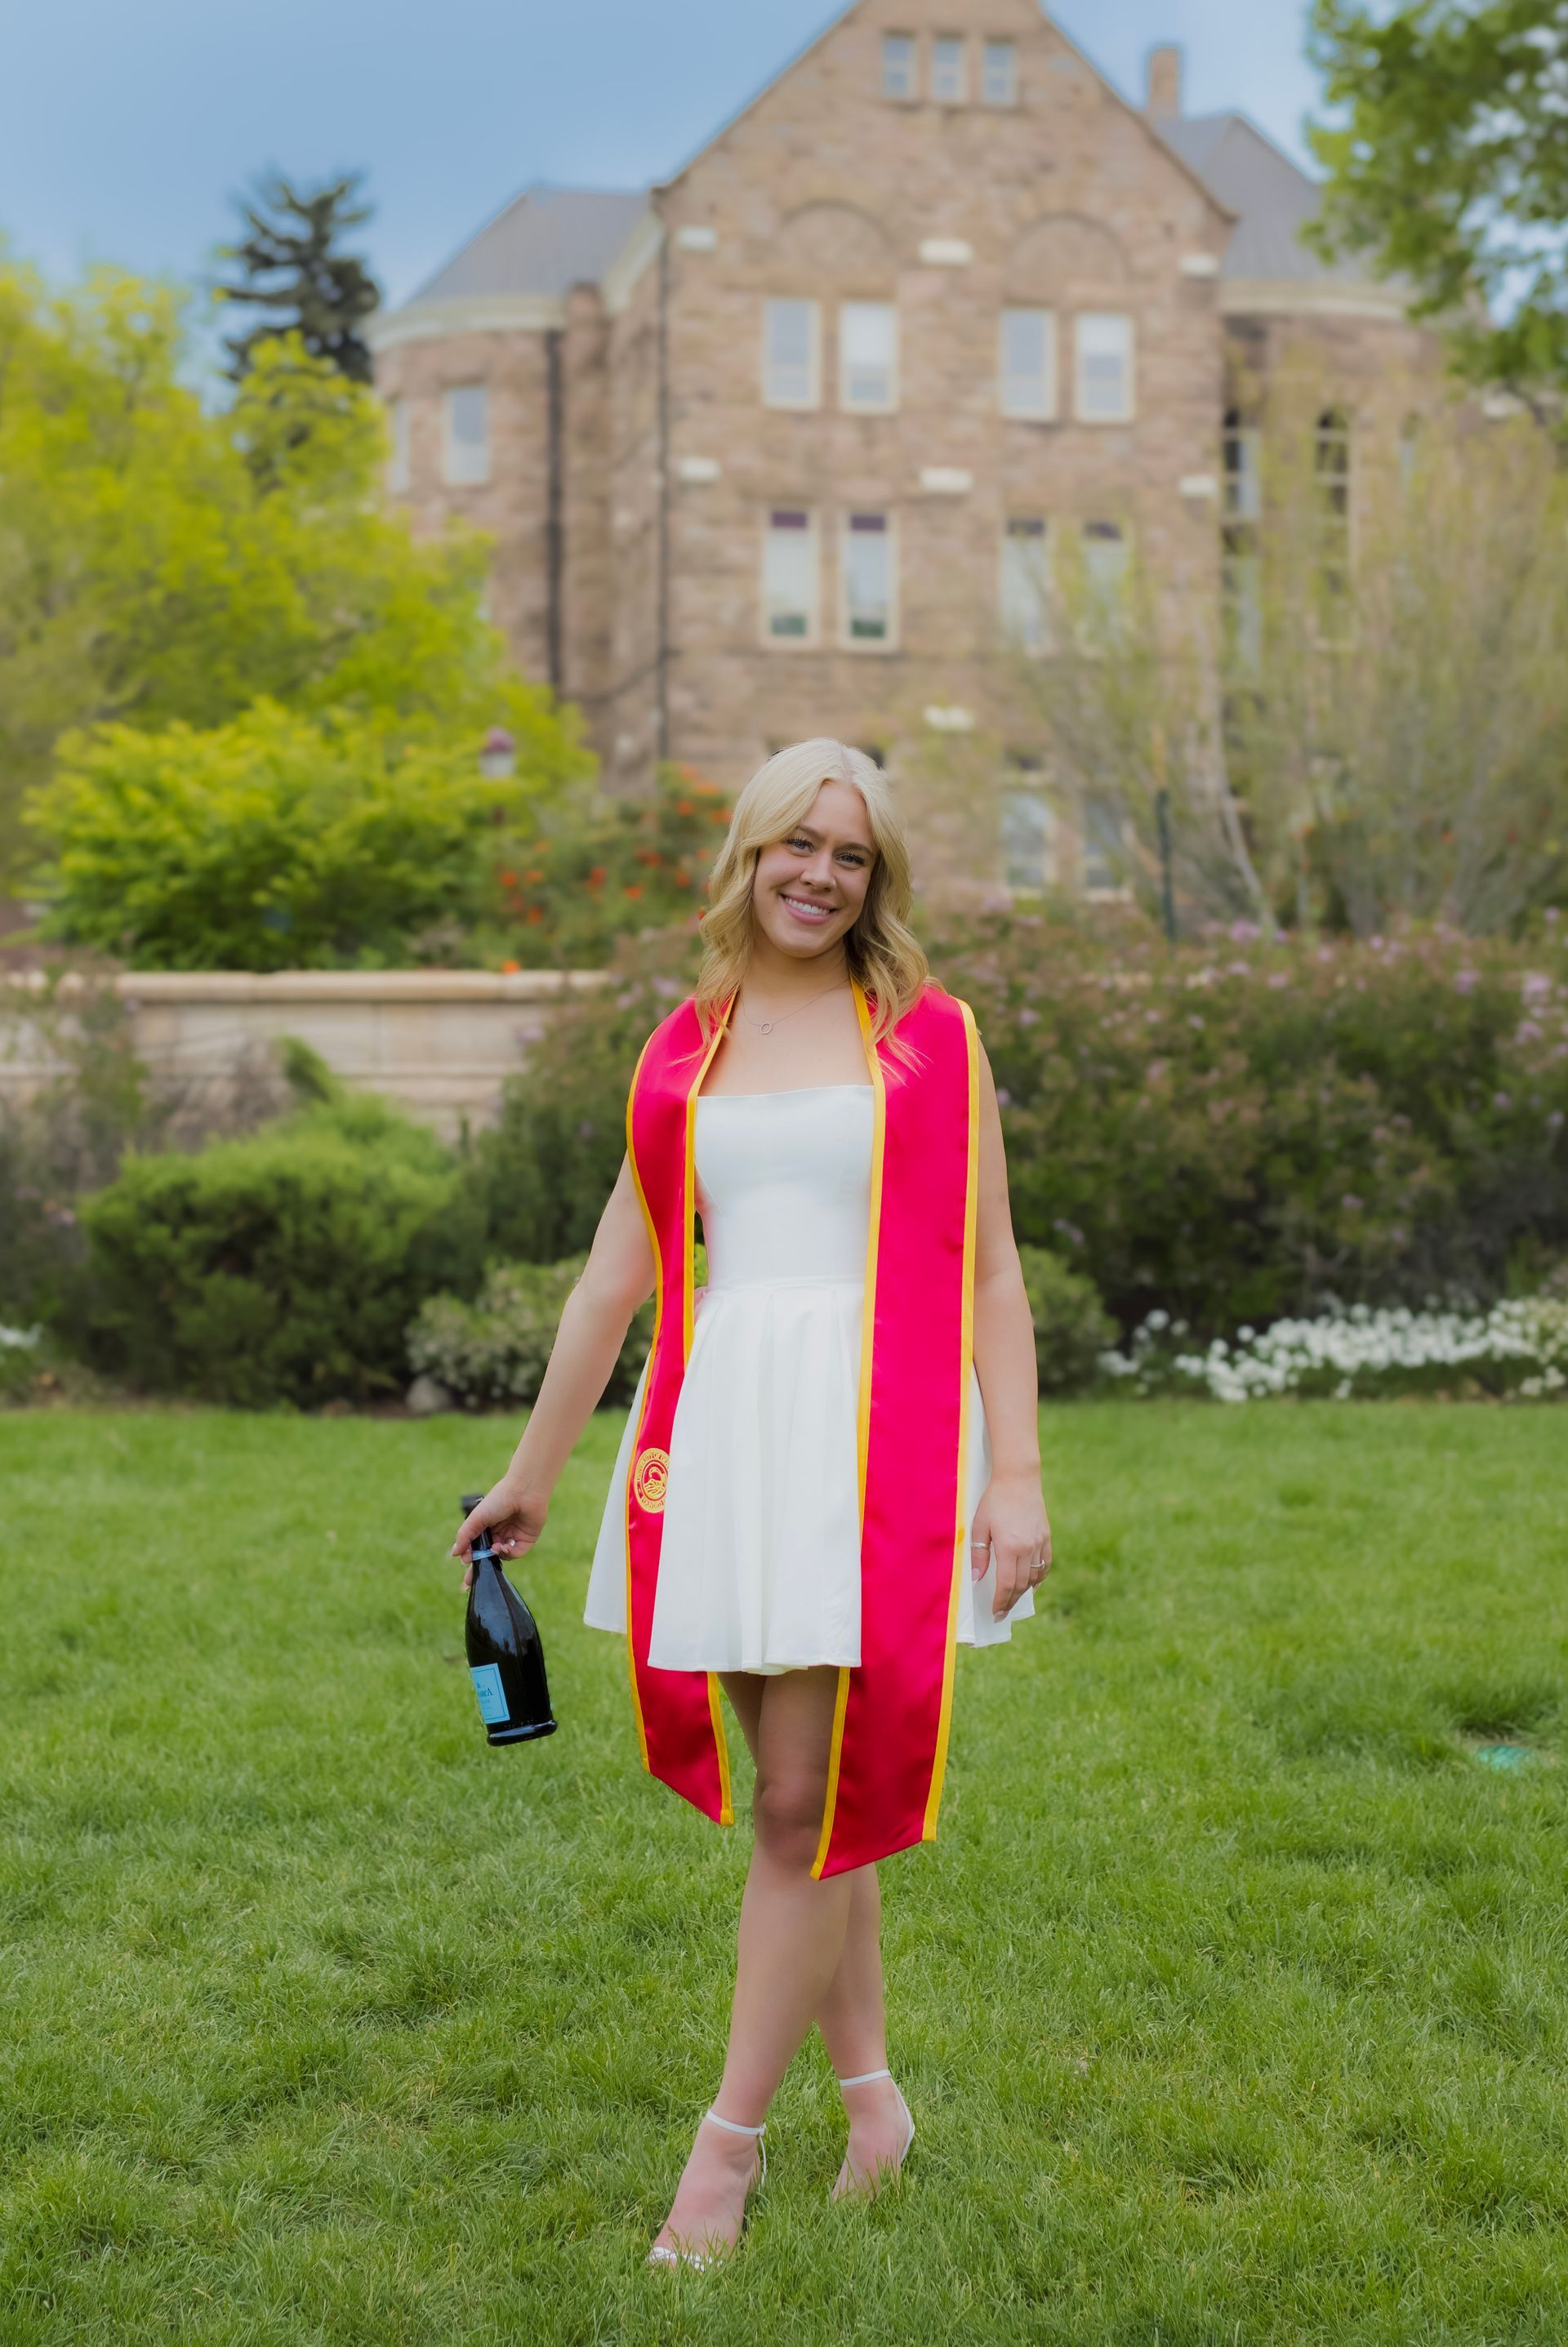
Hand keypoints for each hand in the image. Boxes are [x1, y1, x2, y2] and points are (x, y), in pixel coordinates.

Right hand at [451, 1482, 548, 1590]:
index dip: (469, 1559)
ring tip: (493, 1548)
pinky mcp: (525, 1540)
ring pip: (501, 1556)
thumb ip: (465, 1536)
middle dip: (479, 1569)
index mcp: (485, 1527)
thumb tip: (454, 1554)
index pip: (476, 1547)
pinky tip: (503, 1546)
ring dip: (495, 1555)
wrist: (523, 1492)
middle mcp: (498, 1533)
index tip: (464, 1567)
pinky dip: (508, 1553)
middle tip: (469, 1583)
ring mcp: (512, 1537)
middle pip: (487, 1556)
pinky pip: (515, 1554)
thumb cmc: (498, 1500)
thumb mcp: (477, 1518)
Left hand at [970, 1472, 1051, 1620]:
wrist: (1018, 1479)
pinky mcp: (1046, 1536)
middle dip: (1011, 1601)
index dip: (1001, 1601)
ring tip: (1013, 1598)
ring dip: (1023, 1591)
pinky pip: (1046, 1564)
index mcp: (1009, 1547)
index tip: (995, 1612)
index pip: (1006, 1584)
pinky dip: (1039, 1577)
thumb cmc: (994, 1501)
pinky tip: (1032, 1584)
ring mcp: (1039, 1543)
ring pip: (1034, 1577)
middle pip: (1021, 1584)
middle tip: (1002, 1612)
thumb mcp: (979, 1526)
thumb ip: (979, 1554)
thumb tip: (977, 1579)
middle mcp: (1027, 1548)